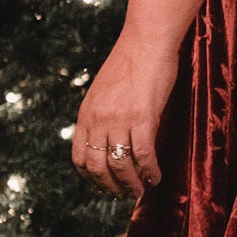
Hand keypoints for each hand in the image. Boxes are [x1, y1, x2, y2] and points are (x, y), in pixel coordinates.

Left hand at [72, 34, 178, 198]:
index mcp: (86, 114)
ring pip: (120, 166)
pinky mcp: (143, 118)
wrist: (147, 41)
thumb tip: (110, 139)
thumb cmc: (131, 62)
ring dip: (131, 184)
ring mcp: (119, 120)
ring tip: (141, 190)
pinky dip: (150, 171)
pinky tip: (156, 177)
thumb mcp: (104, 91)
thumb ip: (102, 115)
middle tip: (123, 194)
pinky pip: (143, 155)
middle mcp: (98, 120)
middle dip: (110, 187)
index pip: (79, 158)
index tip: (103, 186)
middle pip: (97, 167)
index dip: (90, 178)